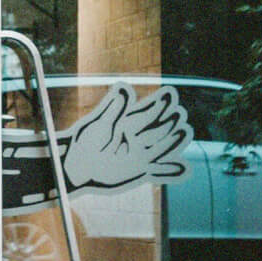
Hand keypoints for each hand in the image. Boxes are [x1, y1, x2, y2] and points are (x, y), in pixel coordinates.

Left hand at [62, 83, 191, 192]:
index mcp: (128, 124)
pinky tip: (182, 168)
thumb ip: (114, 109)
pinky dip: (169, 171)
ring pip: (162, 147)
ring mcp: (140, 155)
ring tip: (184, 131)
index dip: (158, 104)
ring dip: (174, 141)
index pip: (147, 112)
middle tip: (178, 112)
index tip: (168, 94)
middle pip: (158, 129)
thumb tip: (124, 88)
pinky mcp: (140, 171)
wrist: (76, 168)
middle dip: (169, 120)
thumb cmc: (84, 144)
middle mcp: (138, 139)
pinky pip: (158, 172)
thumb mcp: (100, 125)